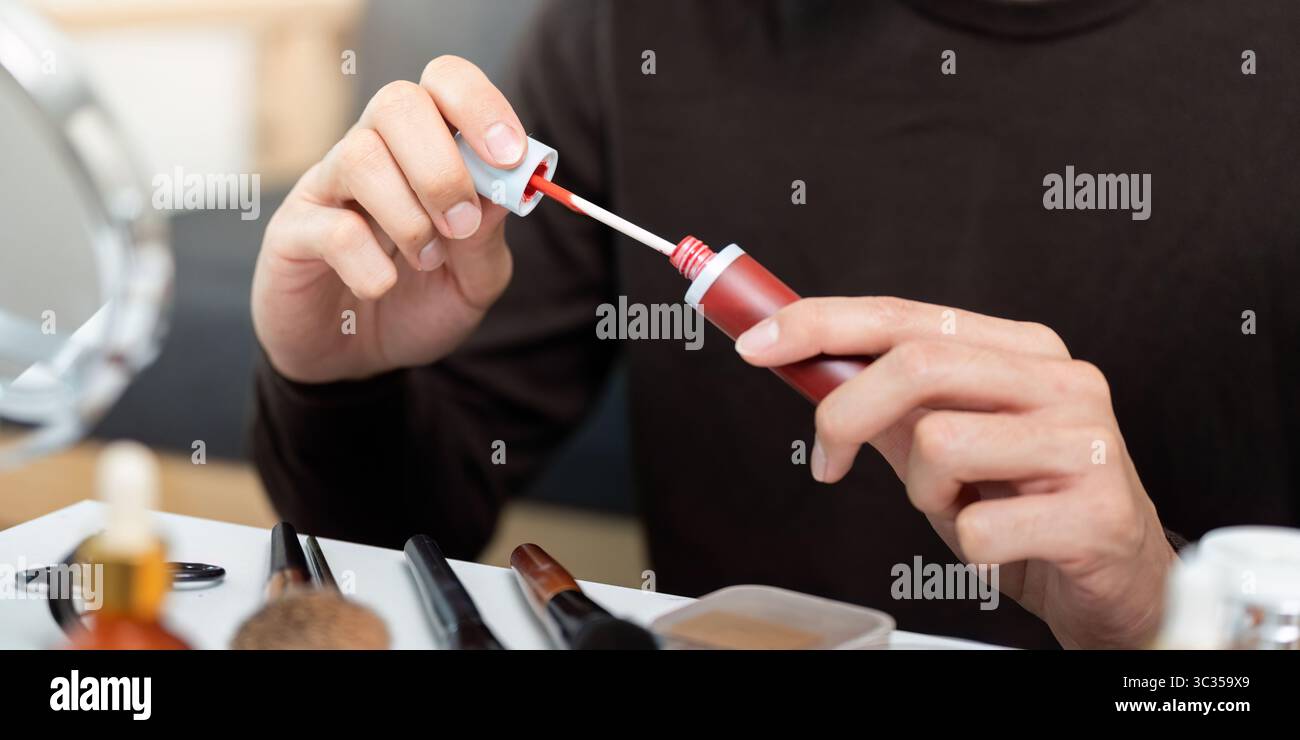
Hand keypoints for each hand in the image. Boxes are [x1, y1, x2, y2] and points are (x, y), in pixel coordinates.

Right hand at [253, 56, 525, 382]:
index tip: (509, 157)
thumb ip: (489, 236)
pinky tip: (382, 285)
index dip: (480, 106)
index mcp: (425, 147)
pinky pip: (331, 227)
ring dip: (409, 217)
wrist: (359, 363)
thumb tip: (503, 187)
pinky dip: (369, 264)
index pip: (445, 83)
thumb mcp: (474, 279)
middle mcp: (372, 151)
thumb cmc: (419, 304)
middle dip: (442, 166)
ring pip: (362, 156)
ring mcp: (327, 187)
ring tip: (426, 260)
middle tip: (460, 223)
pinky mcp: (291, 232)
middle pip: (398, 102)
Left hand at [735, 297, 1175, 648]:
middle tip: (827, 461)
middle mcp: (1059, 379)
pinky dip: (969, 547)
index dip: (821, 323)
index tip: (757, 343)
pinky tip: (1002, 545)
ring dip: (925, 494)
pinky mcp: (1098, 509)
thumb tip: (802, 363)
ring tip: (962, 507)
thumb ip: (887, 403)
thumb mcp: (945, 446)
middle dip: (846, 414)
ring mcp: (1085, 440)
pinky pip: (979, 526)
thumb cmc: (1024, 505)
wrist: (1115, 582)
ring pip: (940, 444)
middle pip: (917, 364)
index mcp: (1019, 350)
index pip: (904, 315)